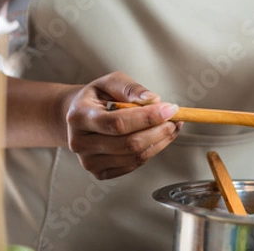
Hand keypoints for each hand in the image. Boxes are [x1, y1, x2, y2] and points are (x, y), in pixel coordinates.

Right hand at [64, 72, 180, 179]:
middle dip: (158, 130)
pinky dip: (153, 151)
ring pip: (134, 157)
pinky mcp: (100, 172)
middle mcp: (79, 142)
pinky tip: (160, 137)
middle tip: (174, 118)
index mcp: (79, 116)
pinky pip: (133, 165)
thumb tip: (153, 100)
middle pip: (128, 143)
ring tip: (171, 126)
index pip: (117, 123)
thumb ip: (131, 89)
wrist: (80, 115)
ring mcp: (88, 161)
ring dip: (160, 141)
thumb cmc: (97, 97)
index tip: (169, 109)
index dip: (147, 118)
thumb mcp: (110, 82)